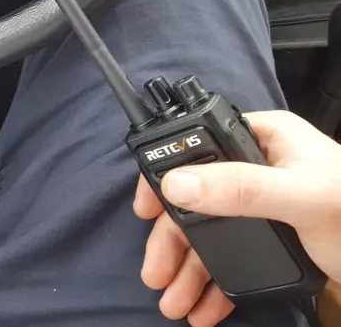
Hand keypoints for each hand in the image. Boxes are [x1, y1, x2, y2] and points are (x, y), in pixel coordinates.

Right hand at [133, 111, 340, 325]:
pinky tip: (205, 308)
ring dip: (190, 272)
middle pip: (197, 201)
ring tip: (175, 304)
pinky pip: (233, 258)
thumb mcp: (303, 199)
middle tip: (157, 276)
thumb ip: (241, 188)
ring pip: (212, 236)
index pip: (198, 145)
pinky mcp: (275, 239)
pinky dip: (215, 284)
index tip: (144, 210)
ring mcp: (265, 206)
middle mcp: (259, 167)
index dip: (165, 176)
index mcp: (264, 139)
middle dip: (174, 244)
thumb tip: (177, 182)